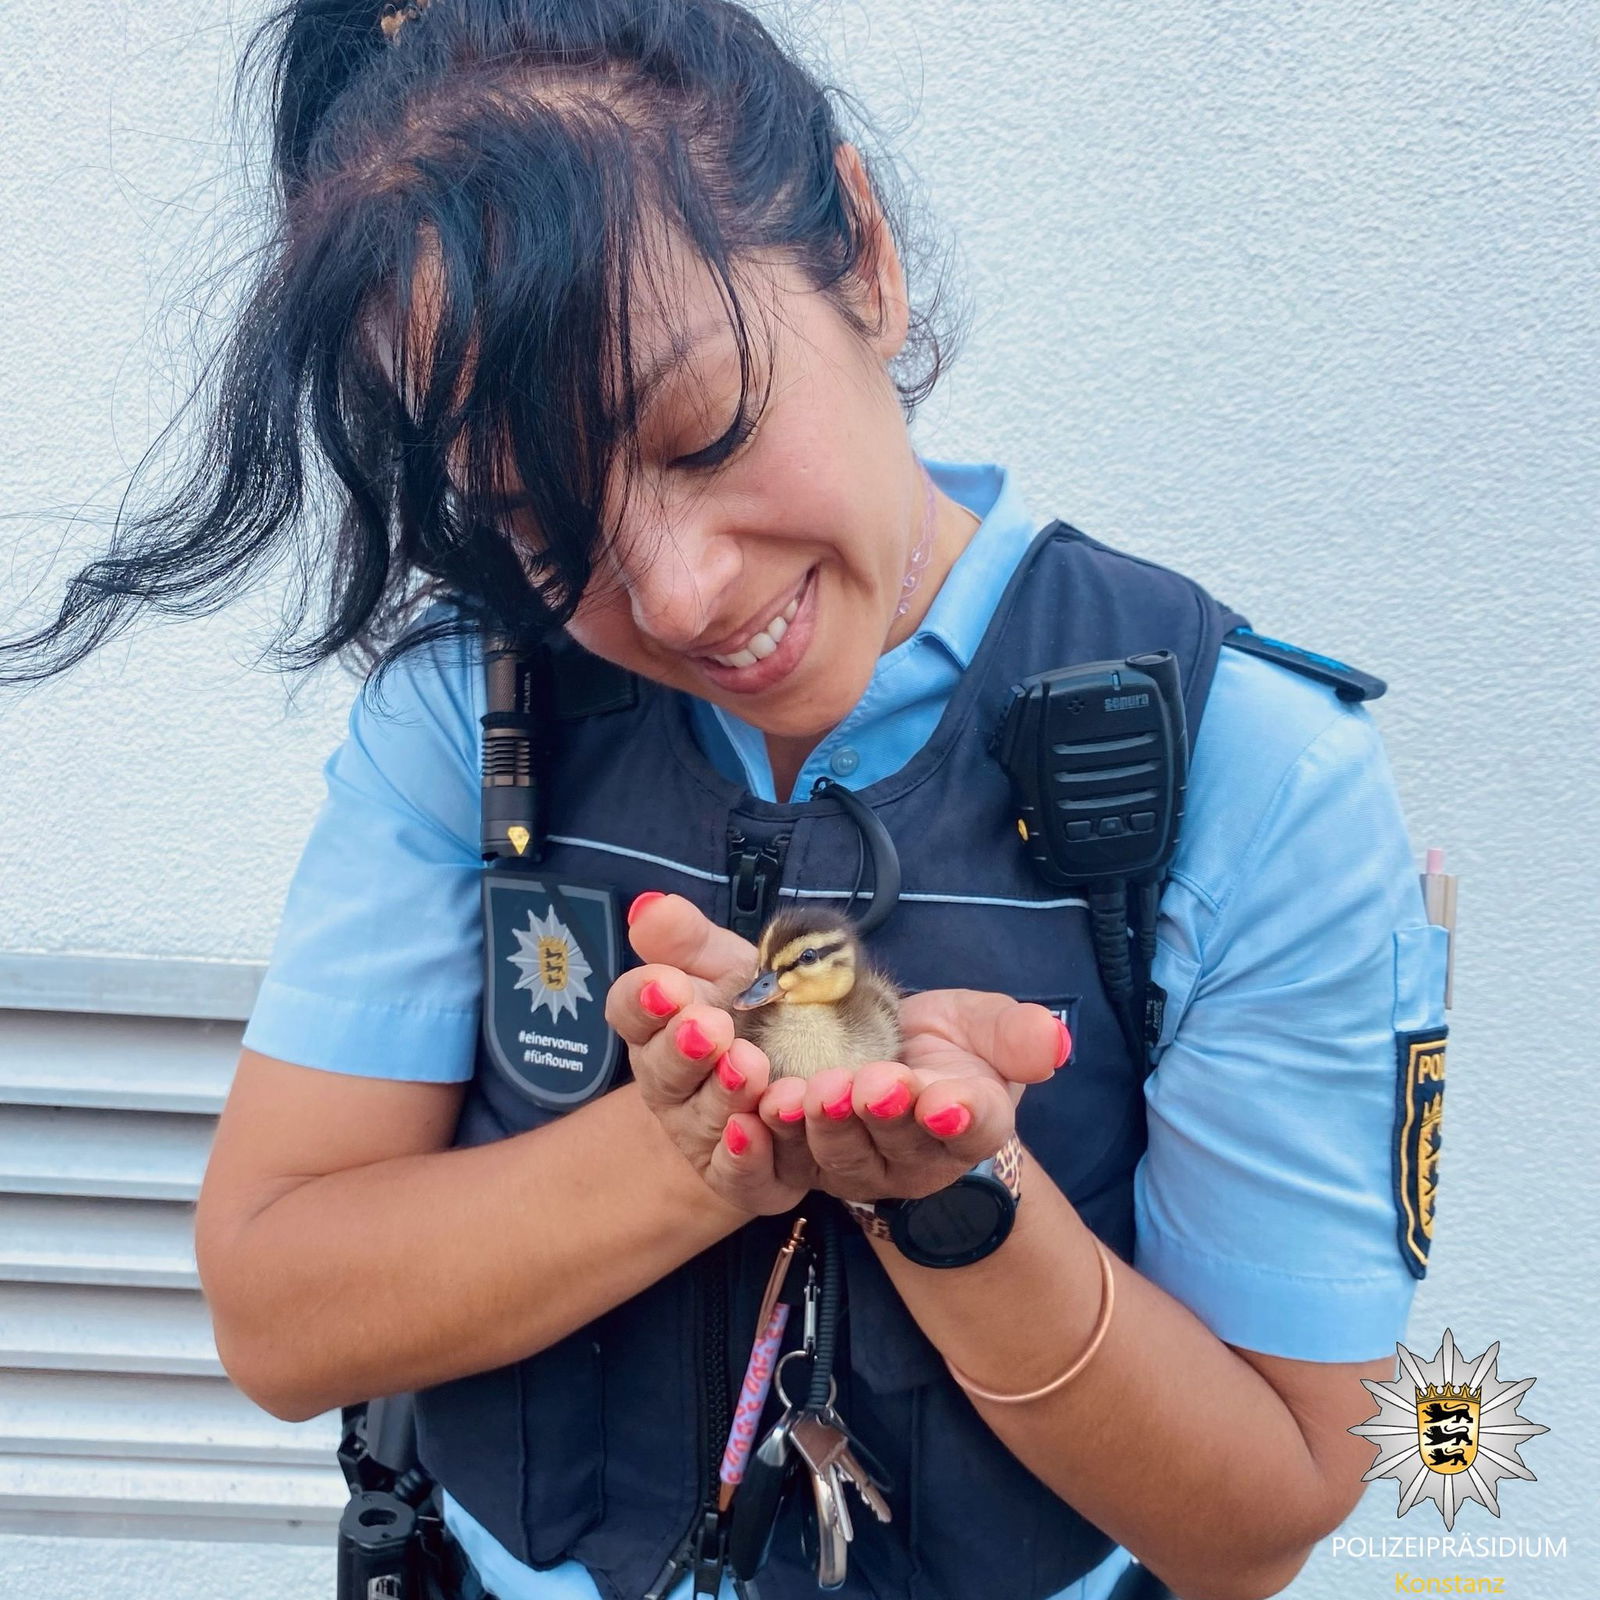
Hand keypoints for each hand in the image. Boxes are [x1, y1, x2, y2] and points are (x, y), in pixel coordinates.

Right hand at [605, 893, 805, 1216]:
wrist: (815, 1076)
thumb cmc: (763, 1013)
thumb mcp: (732, 966)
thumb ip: (690, 939)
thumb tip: (648, 905)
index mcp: (661, 1026)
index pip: (633, 1011)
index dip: (644, 1000)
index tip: (667, 985)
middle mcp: (672, 1087)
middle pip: (663, 1071)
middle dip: (684, 1048)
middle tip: (711, 1026)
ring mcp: (704, 1136)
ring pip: (703, 1120)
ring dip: (723, 1094)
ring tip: (751, 1066)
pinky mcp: (745, 1179)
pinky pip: (738, 1174)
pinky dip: (745, 1156)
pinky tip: (757, 1130)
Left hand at [753, 988, 1067, 1203]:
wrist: (895, 1062)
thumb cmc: (948, 1047)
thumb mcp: (986, 1027)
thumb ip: (1016, 1035)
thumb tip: (1054, 1038)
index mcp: (969, 1124)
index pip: (972, 1127)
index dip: (961, 1115)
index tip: (946, 1099)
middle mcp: (913, 1157)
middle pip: (898, 1143)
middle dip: (881, 1114)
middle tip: (868, 1085)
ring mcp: (854, 1165)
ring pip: (836, 1155)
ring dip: (820, 1127)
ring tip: (807, 1094)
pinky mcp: (801, 1163)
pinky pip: (780, 1164)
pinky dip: (762, 1147)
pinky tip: (748, 1118)